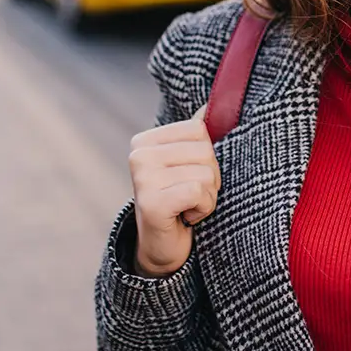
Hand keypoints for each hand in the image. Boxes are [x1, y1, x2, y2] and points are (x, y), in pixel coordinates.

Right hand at [128, 106, 219, 276]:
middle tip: (188, 196)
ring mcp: (143, 178)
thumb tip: (211, 103)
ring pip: (205, 174)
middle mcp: (139, 155)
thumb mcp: (186, 163)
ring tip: (186, 206)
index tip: (188, 176)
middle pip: (205, 151)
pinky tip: (186, 217)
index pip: (199, 129)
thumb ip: (195, 135)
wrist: (161, 246)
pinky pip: (199, 192)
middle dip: (209, 178)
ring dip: (206, 197)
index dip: (206, 156)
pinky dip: (202, 209)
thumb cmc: (179, 201)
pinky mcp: (152, 202)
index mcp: (145, 141)